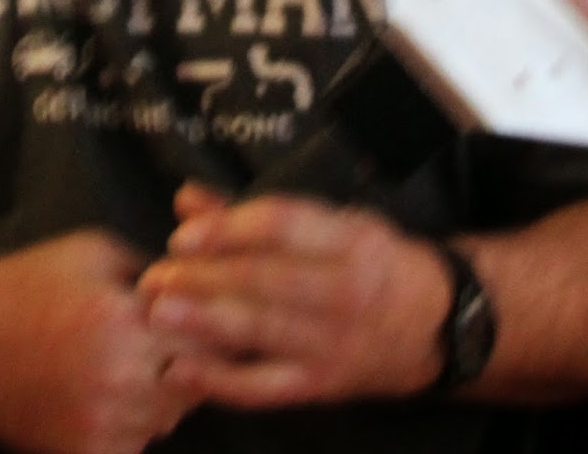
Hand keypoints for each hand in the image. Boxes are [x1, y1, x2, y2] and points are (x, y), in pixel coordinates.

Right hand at [0, 229, 203, 453]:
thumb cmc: (27, 285)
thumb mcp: (96, 251)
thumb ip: (157, 266)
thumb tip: (206, 276)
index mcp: (125, 319)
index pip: (209, 332)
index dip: (213, 320)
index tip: (204, 310)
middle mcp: (121, 377)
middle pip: (200, 378)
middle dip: (196, 356)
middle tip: (172, 336)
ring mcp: (104, 423)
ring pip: (173, 415)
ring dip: (169, 392)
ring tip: (138, 361)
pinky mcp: (87, 453)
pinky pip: (139, 442)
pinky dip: (136, 422)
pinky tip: (111, 392)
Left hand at [135, 184, 450, 408]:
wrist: (432, 324)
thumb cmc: (371, 263)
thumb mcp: (332, 223)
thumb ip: (252, 214)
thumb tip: (186, 200)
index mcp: (348, 240)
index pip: (284, 227)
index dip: (229, 230)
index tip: (183, 236)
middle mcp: (343, 291)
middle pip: (265, 282)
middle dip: (204, 279)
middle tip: (154, 277)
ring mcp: (331, 343)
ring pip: (260, 332)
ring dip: (202, 323)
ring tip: (157, 313)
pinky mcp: (319, 385)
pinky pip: (264, 387)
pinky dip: (219, 381)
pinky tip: (179, 369)